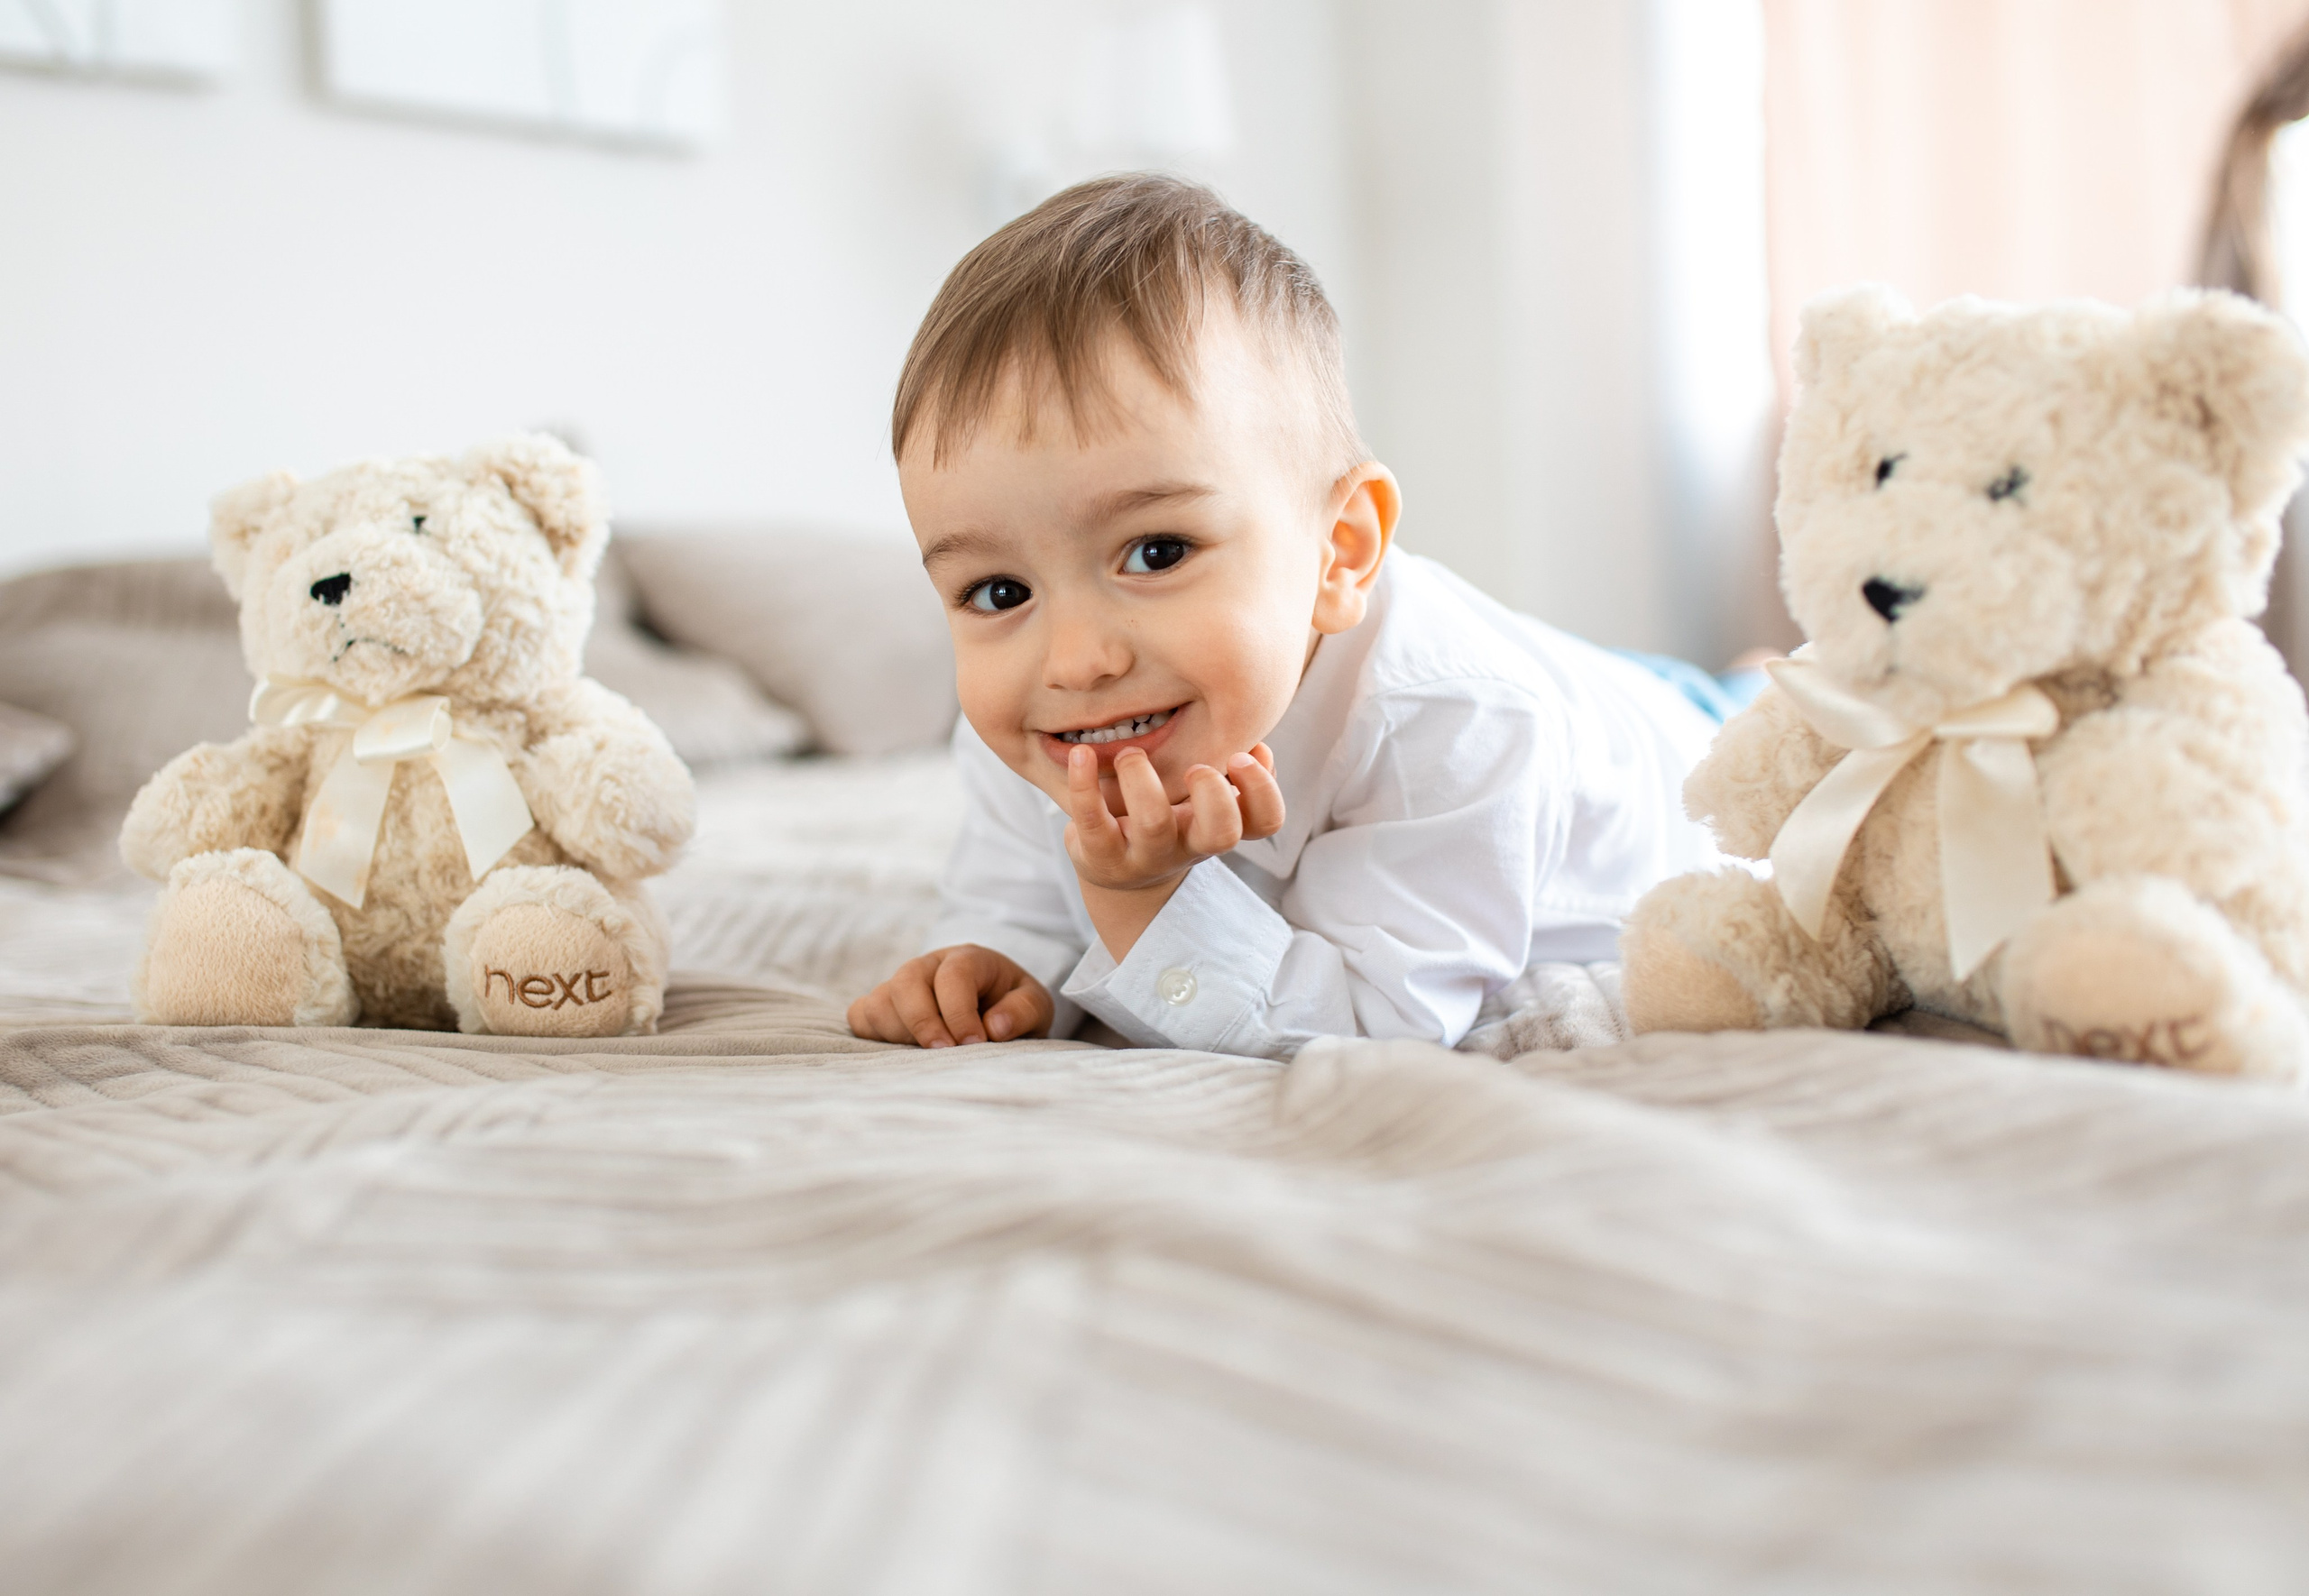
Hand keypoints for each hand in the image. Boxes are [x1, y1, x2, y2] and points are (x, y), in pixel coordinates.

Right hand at [847, 944, 1054, 1047]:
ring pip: (880, 1001)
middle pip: (907, 981)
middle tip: (944, 1053)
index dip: (959, 1012)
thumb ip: (1023, 1012)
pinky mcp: (885, 1004)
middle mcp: (930, 965)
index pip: (953, 975)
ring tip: (929, 1055)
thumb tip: (994, 1027)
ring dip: (900, 1034)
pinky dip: (874, 1036)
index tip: (974, 1043)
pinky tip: (903, 1051)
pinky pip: (861, 1015)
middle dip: (924, 1022)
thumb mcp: (1035, 1006)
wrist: (996, 1005)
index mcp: (969, 958)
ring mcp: (902, 984)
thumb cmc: (1014, 1006)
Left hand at [1063, 742, 1284, 890]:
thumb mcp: (1201, 803)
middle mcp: (1187, 845)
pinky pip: (1092, 821)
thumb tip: (1256, 746)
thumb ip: (1231, 775)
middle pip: (1221, 833)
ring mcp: (1144, 855)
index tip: (1239, 755)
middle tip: (1193, 766)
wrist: (1118, 874)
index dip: (1262, 789)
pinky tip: (1081, 754)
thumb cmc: (1168, 822)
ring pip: (1154, 824)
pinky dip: (1084, 784)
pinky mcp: (1101, 854)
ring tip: (1130, 754)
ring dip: (1142, 778)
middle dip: (1214, 793)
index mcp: (1217, 826)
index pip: (1266, 822)